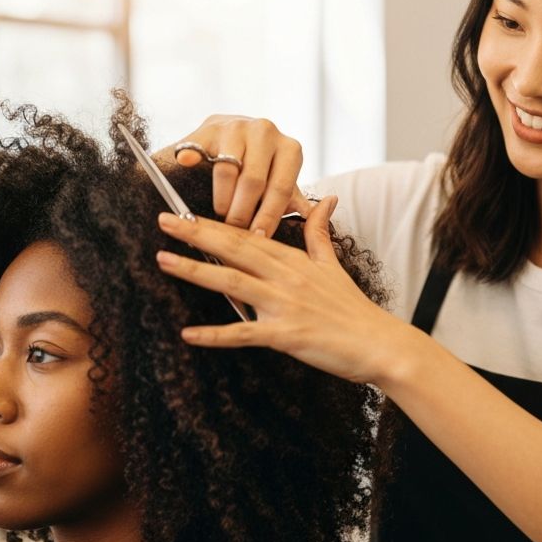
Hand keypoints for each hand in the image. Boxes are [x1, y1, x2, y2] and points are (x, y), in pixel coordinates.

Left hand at [154, 197, 415, 384]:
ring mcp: (284, 304)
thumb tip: (328, 199)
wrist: (378, 342)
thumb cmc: (353, 308)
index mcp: (293, 259)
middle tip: (163, 221)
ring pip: (233, 282)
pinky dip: (215, 335)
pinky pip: (244, 333)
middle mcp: (285, 276)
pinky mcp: (286, 334)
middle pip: (234, 249)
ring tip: (164, 260)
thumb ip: (319, 233)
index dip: (214, 223)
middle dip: (196, 234)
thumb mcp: (334, 264)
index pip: (247, 234)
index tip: (186, 213)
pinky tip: (188, 333)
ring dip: (196, 271)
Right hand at [170, 115, 311, 236]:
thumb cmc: (260, 167)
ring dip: (222, 199)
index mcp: (290, 149)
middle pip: (253, 181)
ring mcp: (236, 126)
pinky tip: (186, 163)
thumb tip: (311, 212)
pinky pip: (199, 145)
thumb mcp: (280, 181)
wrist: (230, 136)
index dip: (268, 216)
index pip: (280, 187)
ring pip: (228, 169)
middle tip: (235, 234)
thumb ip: (292, 197)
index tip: (259, 238)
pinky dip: (192, 155)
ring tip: (220, 216)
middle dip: (243, 213)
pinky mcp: (208, 126)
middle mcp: (266, 131)